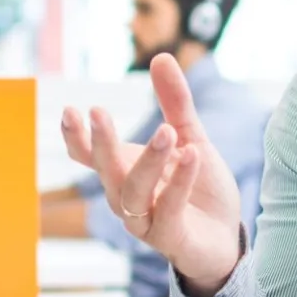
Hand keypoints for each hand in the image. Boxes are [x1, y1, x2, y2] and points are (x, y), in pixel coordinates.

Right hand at [60, 53, 242, 296]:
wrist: (226, 239)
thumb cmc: (200, 191)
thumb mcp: (191, 138)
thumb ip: (176, 103)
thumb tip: (161, 56)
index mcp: (124, 173)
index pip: (89, 156)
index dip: (76, 137)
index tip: (70, 110)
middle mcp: (127, 198)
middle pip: (106, 171)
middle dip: (101, 143)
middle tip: (97, 111)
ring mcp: (145, 222)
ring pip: (132, 192)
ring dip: (147, 161)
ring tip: (167, 132)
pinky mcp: (170, 239)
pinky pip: (168, 210)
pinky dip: (178, 183)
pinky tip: (191, 156)